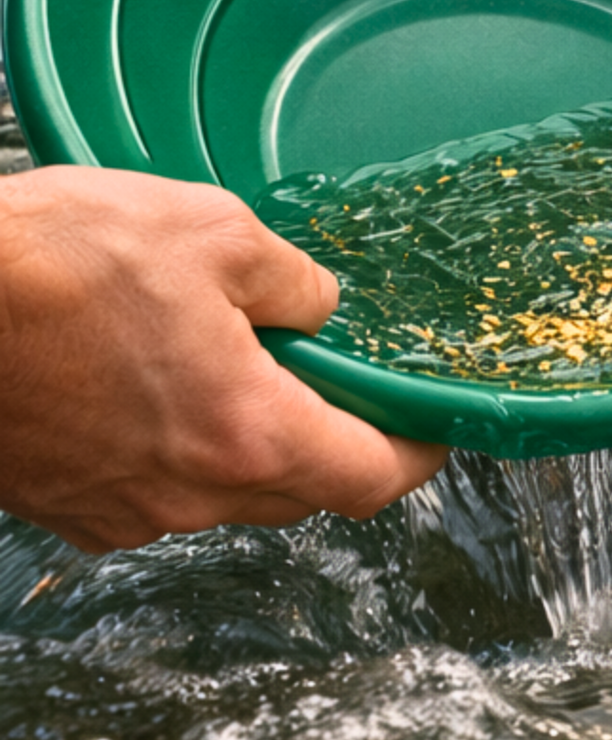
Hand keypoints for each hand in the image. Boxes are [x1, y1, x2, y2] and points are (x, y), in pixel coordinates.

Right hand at [0, 167, 446, 549]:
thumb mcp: (213, 230)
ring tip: (228, 361)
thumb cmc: (52, 260)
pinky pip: (150, 492)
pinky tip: (150, 382)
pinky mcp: (61, 506)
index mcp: (247, 433)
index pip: (368, 478)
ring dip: (245, 441)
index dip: (414, 455)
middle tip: (331, 376)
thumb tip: (320, 307)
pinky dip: (174, 449)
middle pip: (300, 491)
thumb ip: (293, 282)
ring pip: (223, 494)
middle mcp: (188, 494)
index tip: (432, 431)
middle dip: (329, 440)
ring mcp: (118, 510)